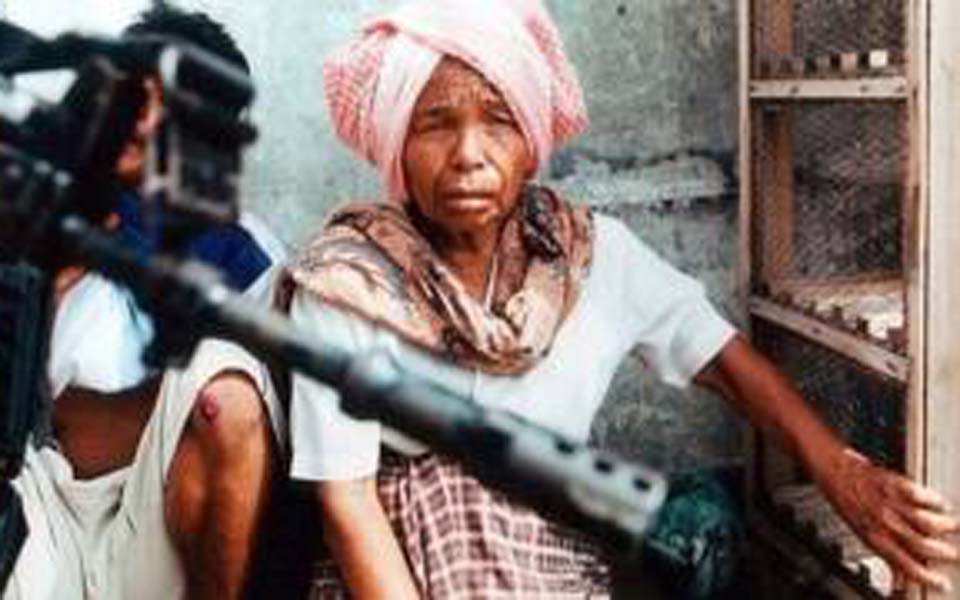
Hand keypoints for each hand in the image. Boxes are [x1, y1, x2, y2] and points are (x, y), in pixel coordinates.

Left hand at [816, 449, 959, 591]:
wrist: (832, 470)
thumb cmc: (846, 500)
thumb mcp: (861, 532)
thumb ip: (884, 552)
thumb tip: (899, 576)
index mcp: (874, 538)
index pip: (905, 564)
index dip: (926, 577)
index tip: (941, 583)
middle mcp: (883, 522)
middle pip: (922, 545)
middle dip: (944, 553)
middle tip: (955, 555)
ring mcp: (889, 502)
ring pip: (926, 521)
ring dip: (945, 526)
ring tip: (954, 526)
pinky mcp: (893, 482)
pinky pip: (920, 495)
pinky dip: (934, 501)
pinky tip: (940, 503)